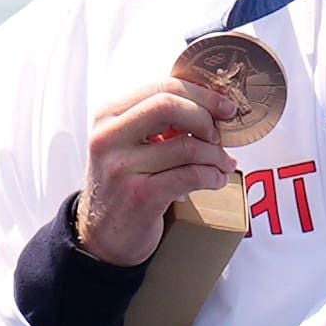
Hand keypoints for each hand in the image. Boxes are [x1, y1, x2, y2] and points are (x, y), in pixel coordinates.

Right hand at [74, 82, 234, 264]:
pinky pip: (190, 176)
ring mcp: (122, 167)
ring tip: (223, 164)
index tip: (224, 106)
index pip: (161, 88)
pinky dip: (212, 176)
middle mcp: (109, 138)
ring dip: (216, 155)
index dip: (201, 94)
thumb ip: (153, 120)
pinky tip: (216, 180)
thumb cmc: (122, 185)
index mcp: (107, 116)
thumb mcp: (126, 144)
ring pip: (187, 146)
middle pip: (170, 106)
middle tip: (220, 136)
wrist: (101, 237)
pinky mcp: (140, 196)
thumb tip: (208, 103)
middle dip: (206, 118)